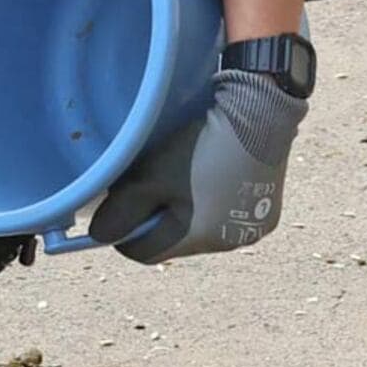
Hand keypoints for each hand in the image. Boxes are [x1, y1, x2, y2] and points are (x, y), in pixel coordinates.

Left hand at [88, 68, 308, 262]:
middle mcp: (230, 241)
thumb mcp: (150, 178)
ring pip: (199, 226)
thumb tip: (100, 235)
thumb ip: (121, 211)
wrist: (258, 114)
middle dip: (153, 217)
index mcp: (201, 239)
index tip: (116, 206)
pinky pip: (224, 212)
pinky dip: (208, 199)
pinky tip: (206, 171)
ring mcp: (252, 225)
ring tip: (177, 172)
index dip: (123, 232)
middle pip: (174, 240)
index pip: (146, 252)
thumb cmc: (199, 148)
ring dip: (182, 208)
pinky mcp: (266, 207)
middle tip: (146, 181)